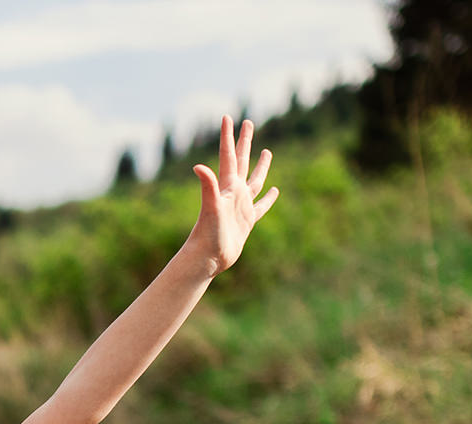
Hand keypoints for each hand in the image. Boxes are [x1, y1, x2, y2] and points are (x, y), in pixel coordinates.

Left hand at [188, 118, 277, 276]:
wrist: (208, 258)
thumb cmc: (208, 233)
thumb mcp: (211, 207)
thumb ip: (207, 185)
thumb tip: (197, 166)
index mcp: (226, 186)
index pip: (228, 156)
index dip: (228, 136)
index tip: (228, 116)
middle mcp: (233, 193)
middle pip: (241, 161)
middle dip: (244, 141)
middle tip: (248, 122)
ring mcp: (240, 206)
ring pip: (254, 180)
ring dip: (260, 165)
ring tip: (266, 151)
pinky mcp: (246, 221)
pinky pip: (260, 206)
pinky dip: (268, 198)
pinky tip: (274, 191)